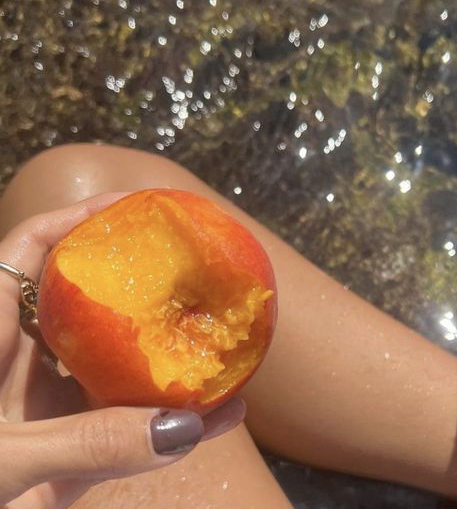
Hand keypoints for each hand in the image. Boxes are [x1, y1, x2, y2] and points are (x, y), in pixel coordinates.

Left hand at [0, 193, 245, 508]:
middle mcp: (24, 365)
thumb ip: (84, 443)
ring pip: (120, 364)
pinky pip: (134, 435)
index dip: (78, 218)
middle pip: (88, 297)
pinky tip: (224, 415)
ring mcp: (51, 410)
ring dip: (170, 350)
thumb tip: (181, 426)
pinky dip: (178, 426)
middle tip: (196, 261)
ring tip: (223, 330)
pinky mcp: (74, 457)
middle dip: (141, 274)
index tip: (134, 205)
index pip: (29, 249)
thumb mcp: (2, 462)